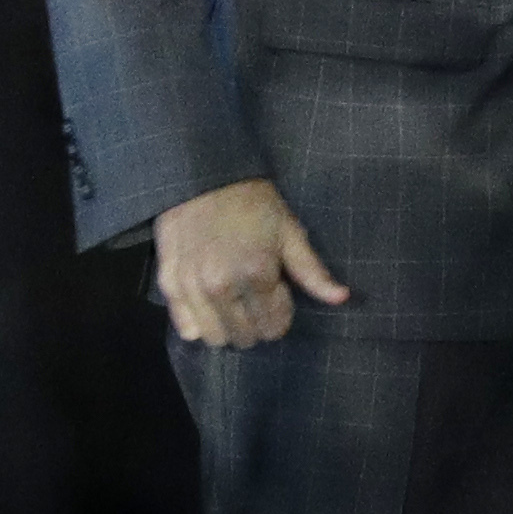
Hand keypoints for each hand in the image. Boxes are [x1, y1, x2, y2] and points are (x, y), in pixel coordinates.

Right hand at [154, 178, 350, 347]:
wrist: (203, 175)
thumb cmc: (254, 203)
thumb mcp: (290, 231)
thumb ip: (313, 272)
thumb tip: (343, 298)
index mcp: (257, 273)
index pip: (274, 325)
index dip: (281, 315)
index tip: (279, 295)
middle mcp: (222, 286)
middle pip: (245, 336)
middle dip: (257, 325)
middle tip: (257, 302)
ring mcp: (192, 287)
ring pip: (215, 338)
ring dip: (229, 328)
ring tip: (234, 305)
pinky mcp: (169, 283)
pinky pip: (185, 327)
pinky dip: (200, 323)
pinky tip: (209, 305)